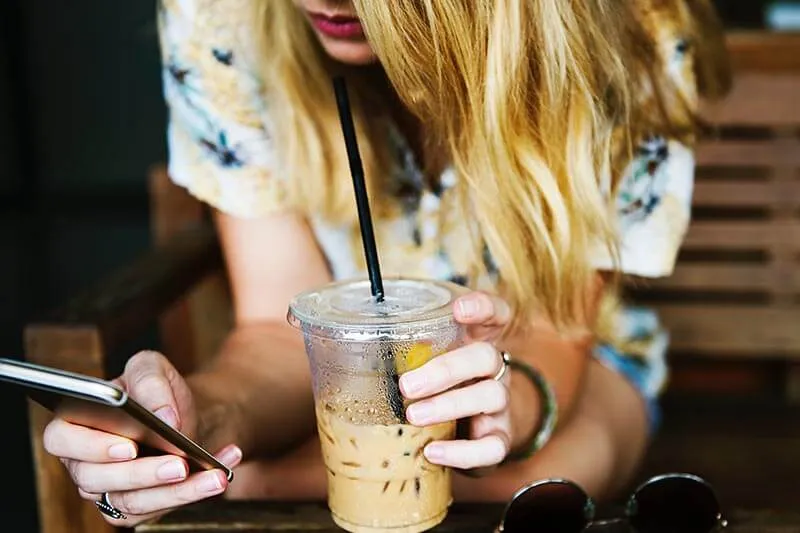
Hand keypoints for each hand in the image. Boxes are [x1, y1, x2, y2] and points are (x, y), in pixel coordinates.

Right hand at [42, 351, 242, 526]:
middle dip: (142, 473)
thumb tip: (163, 417)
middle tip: (179, 464)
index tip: (130, 445)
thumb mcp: (153, 369)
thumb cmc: (157, 392)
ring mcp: (108, 490)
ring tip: (214, 476)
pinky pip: (159, 509)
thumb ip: (151, 382)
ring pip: (132, 502)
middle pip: (97, 479)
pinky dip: (195, 492)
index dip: (91, 446)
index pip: (61, 440)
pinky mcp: (135, 508)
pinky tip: (220, 473)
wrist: (185, 415)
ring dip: (177, 491)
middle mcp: (84, 463)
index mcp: (75, 424)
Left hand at [399, 292, 511, 470]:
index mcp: (475, 341)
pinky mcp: (499, 438)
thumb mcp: (422, 362)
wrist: (470, 429)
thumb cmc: (436, 386)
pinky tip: (433, 452)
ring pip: (491, 396)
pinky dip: (463, 452)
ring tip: (413, 416)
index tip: (458, 309)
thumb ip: (397, 353)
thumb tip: (333, 350)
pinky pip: (493, 446)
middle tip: (407, 385)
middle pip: (485, 356)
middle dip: (446, 369)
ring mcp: (500, 403)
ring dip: (449, 405)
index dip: (482, 307)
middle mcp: (492, 369)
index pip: (494, 314)